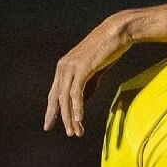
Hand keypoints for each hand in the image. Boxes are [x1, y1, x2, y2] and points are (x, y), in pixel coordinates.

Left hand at [44, 11, 136, 136]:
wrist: (117, 33)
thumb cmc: (108, 50)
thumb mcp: (95, 71)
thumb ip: (87, 86)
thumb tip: (81, 102)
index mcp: (64, 67)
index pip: (54, 93)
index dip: (52, 110)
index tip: (50, 125)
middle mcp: (63, 67)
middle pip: (57, 98)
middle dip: (60, 118)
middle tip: (68, 134)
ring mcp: (71, 67)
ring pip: (66, 98)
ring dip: (70, 117)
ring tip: (75, 132)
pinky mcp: (82, 69)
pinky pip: (76, 93)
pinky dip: (77, 108)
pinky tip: (79, 120)